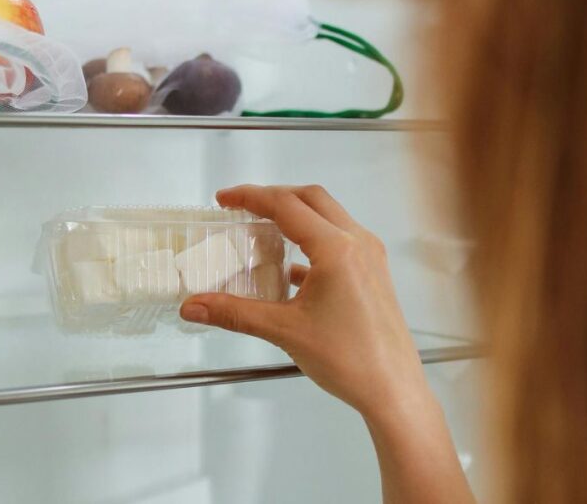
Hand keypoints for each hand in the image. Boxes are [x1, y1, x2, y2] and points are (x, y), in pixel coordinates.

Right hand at [180, 184, 427, 417]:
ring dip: (296, 214)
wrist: (393, 390)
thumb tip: (194, 306)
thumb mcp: (284, 331)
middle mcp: (358, 243)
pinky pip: (340, 240)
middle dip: (274, 197)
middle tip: (242, 207)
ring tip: (264, 228)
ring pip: (329, 216)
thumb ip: (235, 313)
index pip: (286, 206)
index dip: (251, 197)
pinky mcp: (374, 273)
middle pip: (311, 199)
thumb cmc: (349, 359)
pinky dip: (312, 241)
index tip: (224, 199)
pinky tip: (291, 268)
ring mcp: (370, 256)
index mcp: (337, 249)